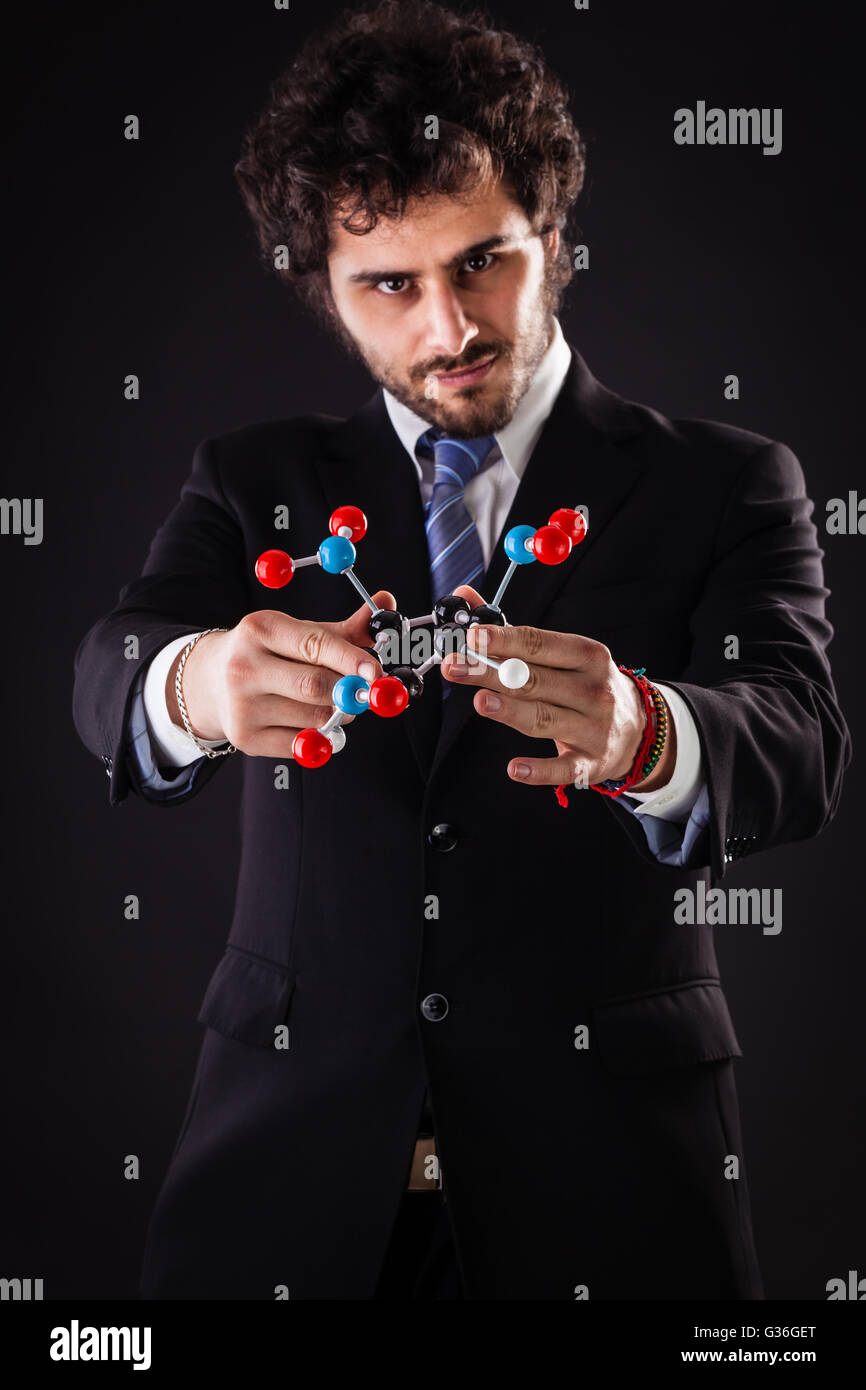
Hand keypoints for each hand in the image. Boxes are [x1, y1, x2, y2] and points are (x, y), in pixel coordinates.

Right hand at [166, 591, 394, 757]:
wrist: (211, 682)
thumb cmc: (271, 654)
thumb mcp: (302, 632)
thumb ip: (348, 628)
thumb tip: (388, 604)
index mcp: (260, 629)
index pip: (315, 645)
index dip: (351, 660)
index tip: (376, 672)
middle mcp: (244, 666)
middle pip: (315, 686)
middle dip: (349, 692)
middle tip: (364, 693)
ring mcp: (241, 705)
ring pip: (314, 718)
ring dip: (338, 715)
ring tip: (332, 704)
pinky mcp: (245, 737)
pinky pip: (302, 745)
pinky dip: (321, 738)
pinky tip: (313, 724)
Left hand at [440, 585, 675, 789]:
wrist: (638, 729)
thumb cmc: (585, 685)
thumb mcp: (562, 654)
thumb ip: (512, 631)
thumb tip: (465, 596)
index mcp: (587, 656)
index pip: (540, 644)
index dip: (505, 640)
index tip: (473, 636)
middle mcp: (593, 690)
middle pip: (535, 680)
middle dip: (492, 673)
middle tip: (456, 667)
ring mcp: (594, 728)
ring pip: (545, 719)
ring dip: (512, 712)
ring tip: (481, 702)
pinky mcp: (590, 763)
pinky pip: (563, 768)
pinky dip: (540, 770)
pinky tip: (515, 769)